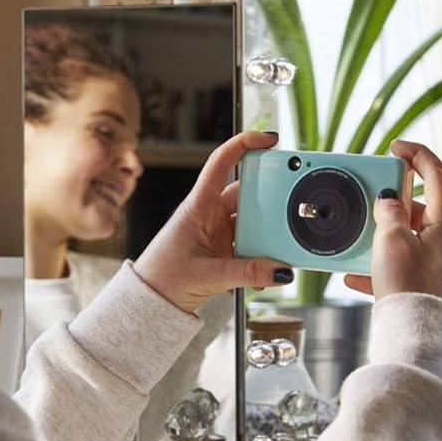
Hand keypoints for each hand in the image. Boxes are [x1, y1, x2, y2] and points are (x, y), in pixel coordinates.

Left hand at [133, 130, 292, 312]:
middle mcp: (209, 214)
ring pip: (252, 221)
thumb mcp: (208, 274)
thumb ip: (247, 272)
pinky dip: (261, 257)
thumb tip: (280, 271)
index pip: (222, 162)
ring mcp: (217, 232)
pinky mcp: (223, 250)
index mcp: (198, 206)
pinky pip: (250, 245)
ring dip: (267, 233)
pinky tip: (266, 273)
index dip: (245, 144)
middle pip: (246, 193)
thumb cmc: (163, 278)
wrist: (150, 301)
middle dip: (269, 198)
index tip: (270, 139)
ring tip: (281, 246)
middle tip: (291, 204)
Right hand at [341, 140, 441, 306]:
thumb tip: (389, 201)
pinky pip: (414, 265)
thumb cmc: (410, 289)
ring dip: (392, 235)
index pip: (438, 176)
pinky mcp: (441, 288)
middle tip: (376, 201)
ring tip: (366, 241)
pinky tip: (361, 275)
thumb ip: (389, 213)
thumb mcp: (391, 242)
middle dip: (399, 203)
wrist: (421, 340)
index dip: (418, 155)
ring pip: (419, 238)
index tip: (398, 147)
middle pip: (428, 209)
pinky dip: (391, 263)